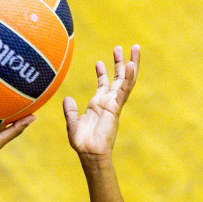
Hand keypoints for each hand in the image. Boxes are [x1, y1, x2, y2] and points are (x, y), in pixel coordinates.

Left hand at [63, 45, 140, 160]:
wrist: (89, 153)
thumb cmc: (82, 143)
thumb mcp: (72, 123)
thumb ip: (70, 110)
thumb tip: (67, 98)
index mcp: (99, 105)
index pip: (104, 85)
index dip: (102, 73)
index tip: (100, 62)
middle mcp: (108, 102)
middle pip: (118, 78)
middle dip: (120, 63)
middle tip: (119, 48)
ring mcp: (114, 104)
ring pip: (126, 80)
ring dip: (131, 64)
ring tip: (135, 48)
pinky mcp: (116, 107)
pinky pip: (124, 90)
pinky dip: (128, 77)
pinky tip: (131, 64)